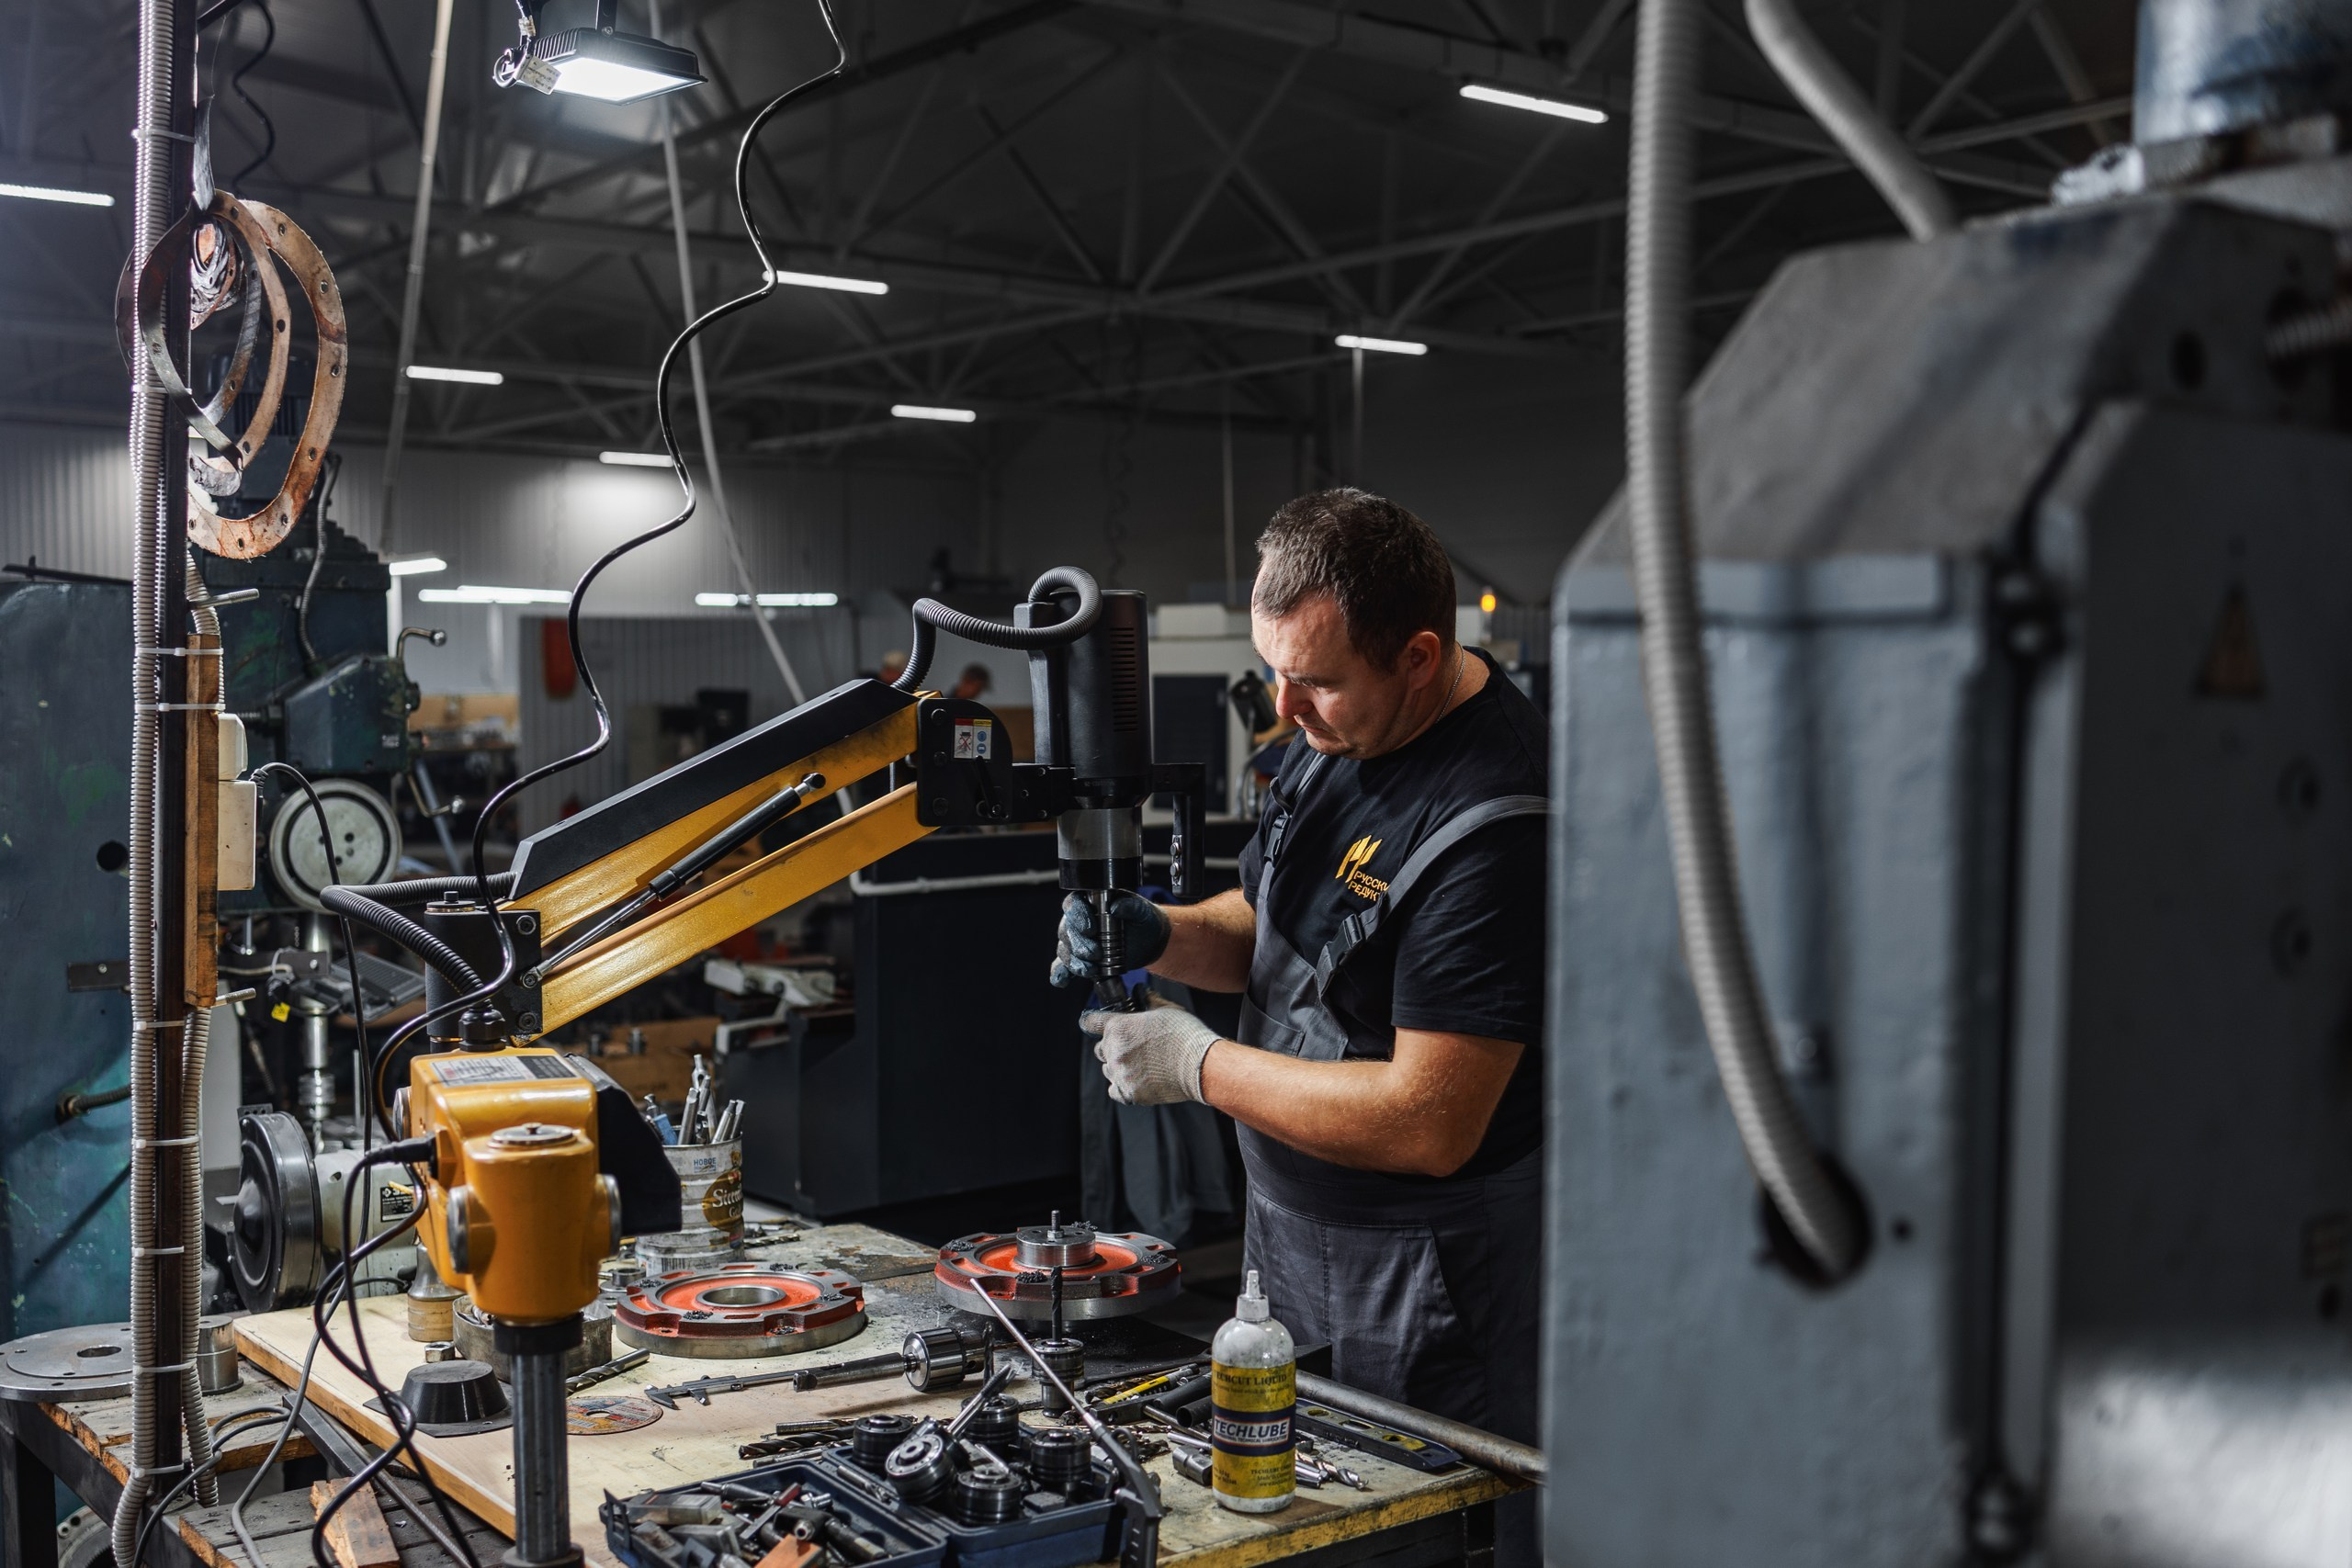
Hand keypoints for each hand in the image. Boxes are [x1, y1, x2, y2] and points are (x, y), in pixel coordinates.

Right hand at [1050, 890, 1171, 989]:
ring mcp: (1076, 940)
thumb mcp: (1141, 911)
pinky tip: (1062, 981)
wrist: (1148, 941)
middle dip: (1078, 944)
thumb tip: (1115, 907)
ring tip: (1090, 970)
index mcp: (1089, 901)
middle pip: (1066, 929)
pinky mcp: (1079, 959)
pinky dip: (1060, 973)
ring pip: (1064, 949)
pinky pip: (1062, 966)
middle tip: (1095, 953)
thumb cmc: (1142, 920)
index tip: (1091, 929)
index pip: (1073, 904)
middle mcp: (1078, 920)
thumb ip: (1131, 906)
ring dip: (1074, 962)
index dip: (1078, 916)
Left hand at [1079, 995, 1217, 1105]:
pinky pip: (1115, 1089)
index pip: (1090, 1022)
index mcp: (1119, 1027)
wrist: (1202, 1066)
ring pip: (1107, 1069)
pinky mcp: (1129, 1093)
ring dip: (1118, 1066)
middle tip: (1135, 1046)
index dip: (1094, 1022)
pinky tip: (1139, 1079)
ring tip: (1142, 1064)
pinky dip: (1123, 1085)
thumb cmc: (1186, 1035)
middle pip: (1100, 1048)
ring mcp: (1121, 1074)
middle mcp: (1114, 1050)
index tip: (1096, 1024)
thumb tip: (1139, 991)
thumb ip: (1147, 999)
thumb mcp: (1167, 1009)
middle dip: (1113, 1045)